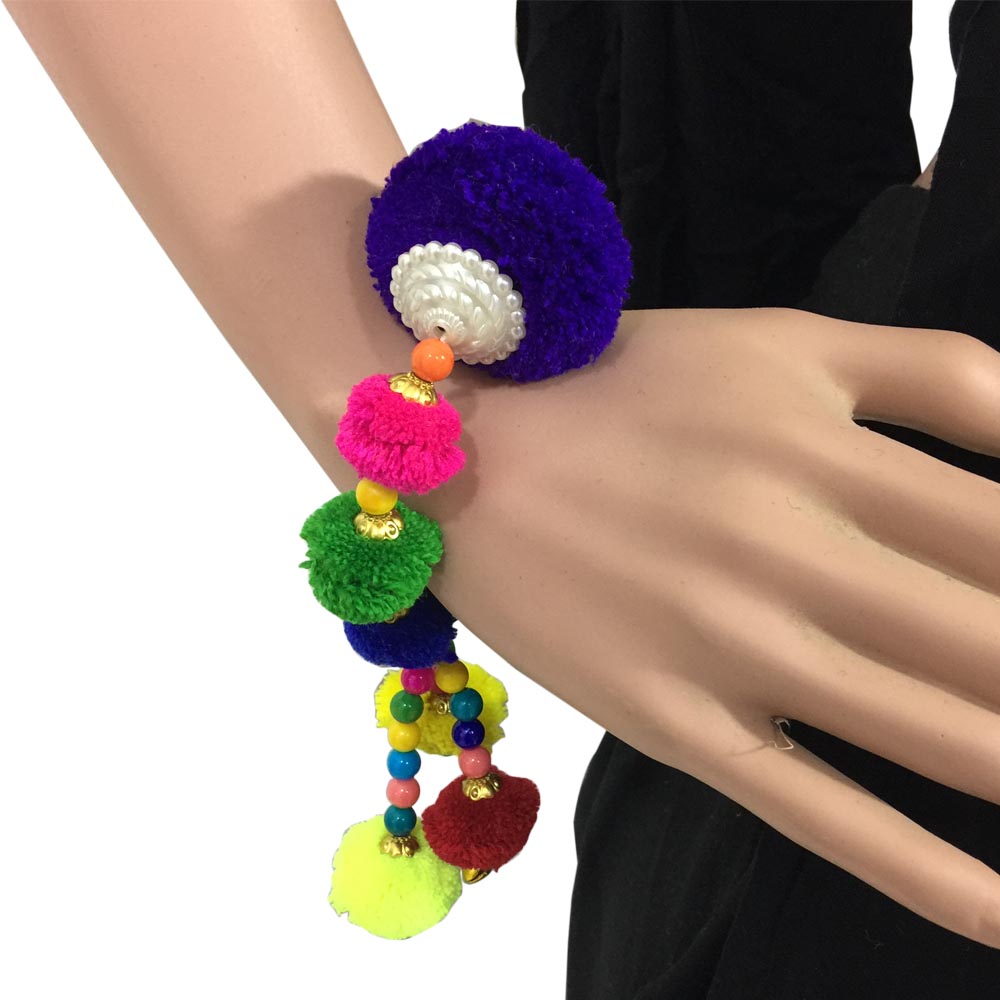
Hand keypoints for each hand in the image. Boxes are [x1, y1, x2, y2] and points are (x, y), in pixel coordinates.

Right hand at [411, 305, 999, 947]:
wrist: (458, 451)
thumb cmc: (619, 387)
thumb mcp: (780, 344)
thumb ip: (932, 374)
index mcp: (819, 442)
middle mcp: (786, 547)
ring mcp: (727, 643)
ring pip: (937, 732)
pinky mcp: (672, 719)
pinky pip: (815, 811)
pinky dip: (925, 873)